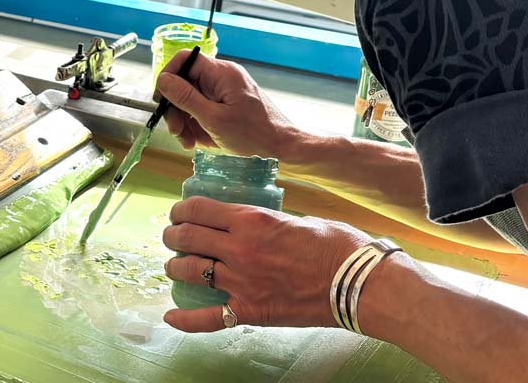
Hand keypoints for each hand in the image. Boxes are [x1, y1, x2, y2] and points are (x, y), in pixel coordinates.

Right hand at [155, 52, 304, 160]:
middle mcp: (223, 77)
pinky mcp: (228, 106)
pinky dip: (197, 125)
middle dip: (176, 108)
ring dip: (185, 121)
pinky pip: (204, 110)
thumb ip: (186, 98)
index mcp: (221, 73)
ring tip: (188, 142)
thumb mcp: (213, 118)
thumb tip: (163, 79)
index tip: (161, 102)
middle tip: (176, 131)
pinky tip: (198, 142)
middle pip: (185, 83)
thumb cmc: (253, 135)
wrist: (282, 150)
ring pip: (192, 99)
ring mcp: (226, 92)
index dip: (168, 77)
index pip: (185, 60)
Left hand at [161, 196, 373, 331]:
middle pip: (188, 238)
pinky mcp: (250, 312)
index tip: (179, 211)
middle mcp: (240, 249)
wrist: (357, 283)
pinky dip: (185, 319)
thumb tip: (258, 225)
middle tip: (172, 236)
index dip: (182, 209)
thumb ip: (270, 222)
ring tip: (174, 265)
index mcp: (252, 220)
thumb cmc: (338, 246)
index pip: (199, 209)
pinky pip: (207, 319)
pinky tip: (170, 315)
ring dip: (175, 267)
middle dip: (173, 235)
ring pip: (190, 272)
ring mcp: (242, 283)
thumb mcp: (299, 219)